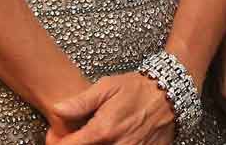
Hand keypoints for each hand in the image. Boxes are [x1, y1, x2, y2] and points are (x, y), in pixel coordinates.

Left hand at [46, 72, 173, 144]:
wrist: (170, 95)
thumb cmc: (138, 89)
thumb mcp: (107, 87)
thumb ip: (80, 102)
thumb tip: (57, 109)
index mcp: (103, 131)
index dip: (56, 142)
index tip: (56, 136)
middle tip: (76, 136)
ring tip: (98, 136)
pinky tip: (112, 139)